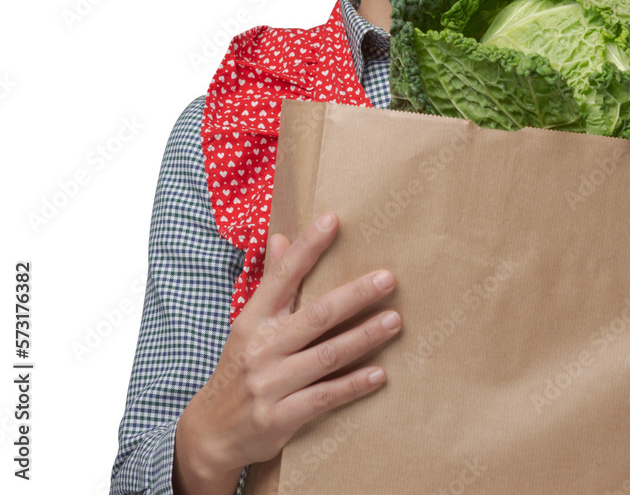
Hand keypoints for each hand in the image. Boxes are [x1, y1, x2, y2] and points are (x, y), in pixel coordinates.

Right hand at [173, 212, 399, 494]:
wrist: (210, 434)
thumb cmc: (238, 369)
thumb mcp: (247, 325)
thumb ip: (270, 283)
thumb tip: (281, 237)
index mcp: (253, 320)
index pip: (281, 277)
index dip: (306, 248)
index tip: (332, 220)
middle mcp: (261, 349)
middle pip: (315, 316)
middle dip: (354, 296)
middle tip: (388, 278)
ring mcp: (269, 385)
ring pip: (326, 356)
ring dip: (363, 337)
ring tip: (395, 321)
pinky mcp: (279, 419)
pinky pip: (323, 398)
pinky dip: (352, 386)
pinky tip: (379, 373)